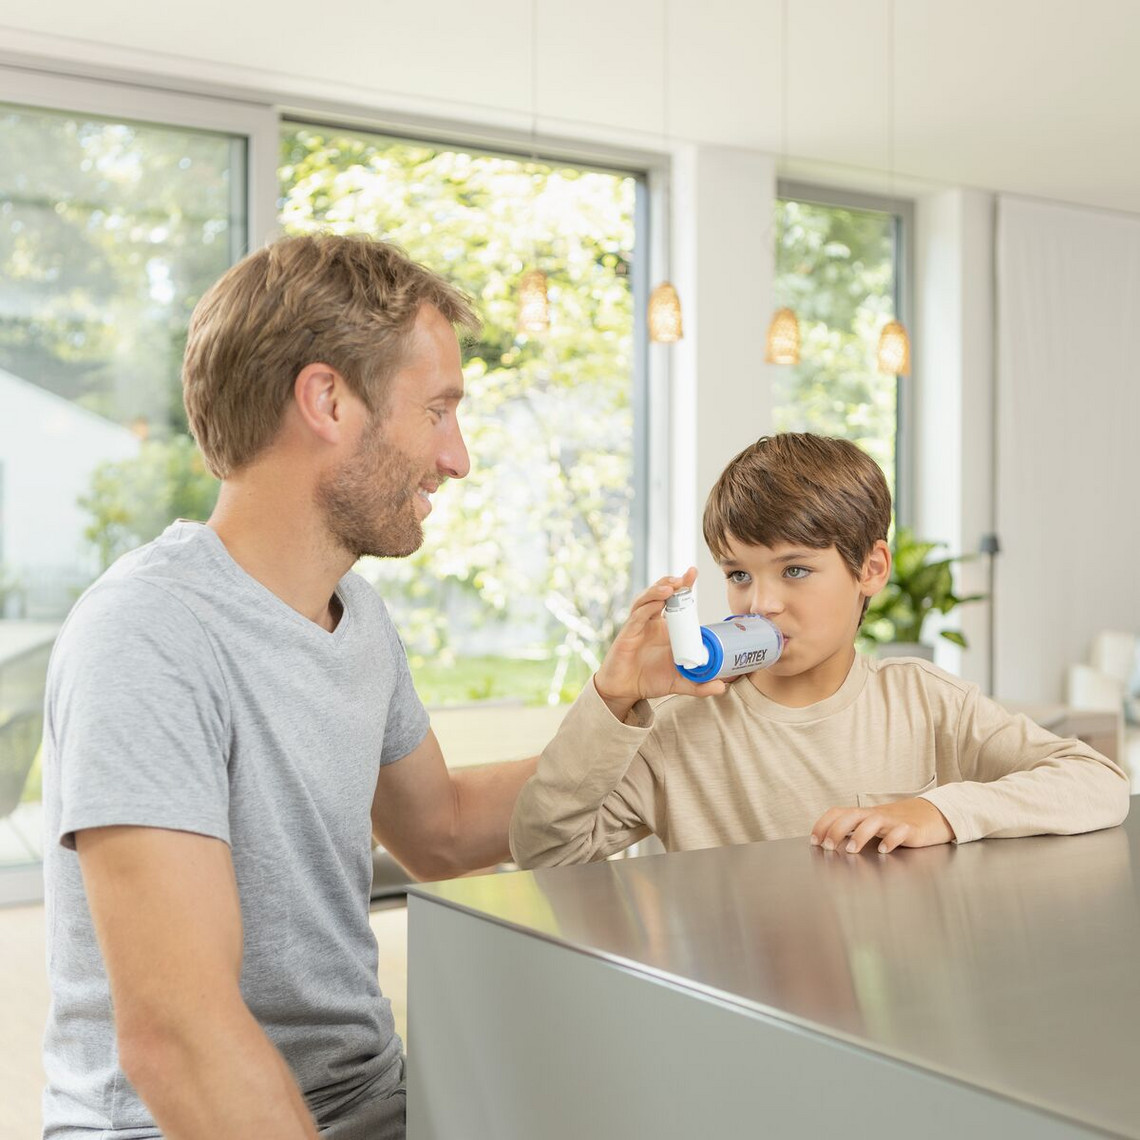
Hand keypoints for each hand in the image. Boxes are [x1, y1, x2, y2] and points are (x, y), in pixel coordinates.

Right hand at [594, 568, 726, 720]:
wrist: (626, 691)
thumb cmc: (650, 680)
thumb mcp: (680, 682)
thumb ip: (700, 684)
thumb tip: (722, 687)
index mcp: (666, 627)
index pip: (675, 601)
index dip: (683, 585)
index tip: (692, 572)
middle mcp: (651, 621)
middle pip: (660, 593)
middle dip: (672, 582)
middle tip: (685, 576)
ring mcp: (638, 625)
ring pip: (646, 600)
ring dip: (658, 590)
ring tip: (672, 586)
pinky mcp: (628, 633)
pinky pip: (637, 616)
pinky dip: (646, 607)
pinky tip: (656, 602)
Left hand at [810, 797, 954, 854]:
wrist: (932, 815)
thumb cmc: (897, 823)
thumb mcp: (873, 825)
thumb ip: (854, 831)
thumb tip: (829, 843)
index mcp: (864, 814)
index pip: (838, 812)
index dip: (823, 824)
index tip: (814, 840)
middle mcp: (876, 815)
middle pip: (852, 815)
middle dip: (836, 829)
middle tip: (828, 847)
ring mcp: (893, 821)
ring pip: (874, 821)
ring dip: (860, 835)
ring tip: (852, 850)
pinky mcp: (911, 829)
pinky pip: (900, 831)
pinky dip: (891, 840)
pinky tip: (884, 850)